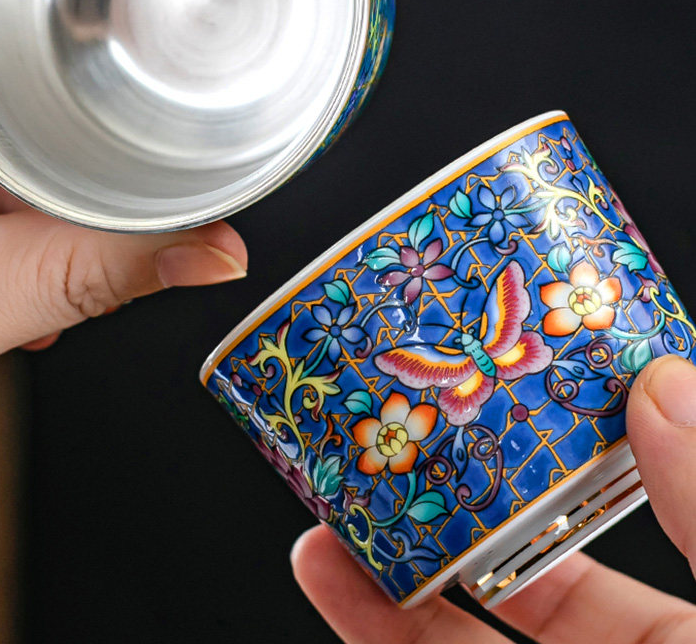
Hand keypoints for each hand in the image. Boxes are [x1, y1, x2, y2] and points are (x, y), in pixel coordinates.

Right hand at [292, 354, 695, 642]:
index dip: (569, 435)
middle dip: (456, 476)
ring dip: (387, 539)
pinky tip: (329, 570)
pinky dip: (367, 620)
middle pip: (523, 548)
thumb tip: (666, 386)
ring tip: (340, 470)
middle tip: (407, 407)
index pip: (625, 502)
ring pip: (454, 614)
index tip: (514, 370)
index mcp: (695, 619)